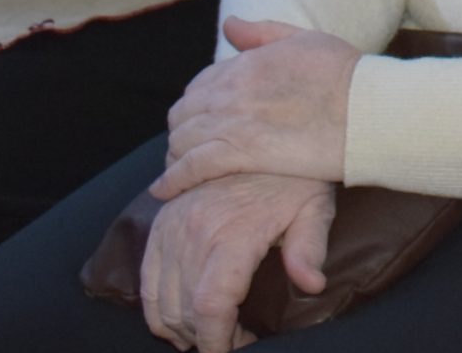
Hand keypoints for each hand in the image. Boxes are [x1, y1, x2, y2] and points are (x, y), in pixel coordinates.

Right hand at [140, 172, 333, 352]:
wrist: (259, 129)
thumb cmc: (294, 175)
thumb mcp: (314, 205)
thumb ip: (310, 247)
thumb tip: (312, 285)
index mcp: (231, 234)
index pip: (210, 307)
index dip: (217, 341)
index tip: (234, 350)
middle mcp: (193, 232)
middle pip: (183, 311)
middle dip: (203, 339)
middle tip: (234, 340)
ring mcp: (171, 227)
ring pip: (159, 300)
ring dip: (180, 327)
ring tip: (211, 332)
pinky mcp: (161, 222)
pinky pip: (147, 278)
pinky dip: (157, 306)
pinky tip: (182, 315)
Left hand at [154, 18, 359, 199]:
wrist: (364, 107)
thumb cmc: (344, 73)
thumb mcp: (303, 38)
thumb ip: (262, 33)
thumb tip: (229, 25)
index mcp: (245, 63)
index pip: (200, 86)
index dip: (198, 104)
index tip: (203, 120)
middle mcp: (231, 90)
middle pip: (184, 113)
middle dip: (182, 130)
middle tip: (189, 149)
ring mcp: (232, 121)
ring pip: (182, 140)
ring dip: (175, 155)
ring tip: (177, 171)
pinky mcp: (239, 152)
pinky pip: (191, 166)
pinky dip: (172, 178)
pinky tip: (164, 190)